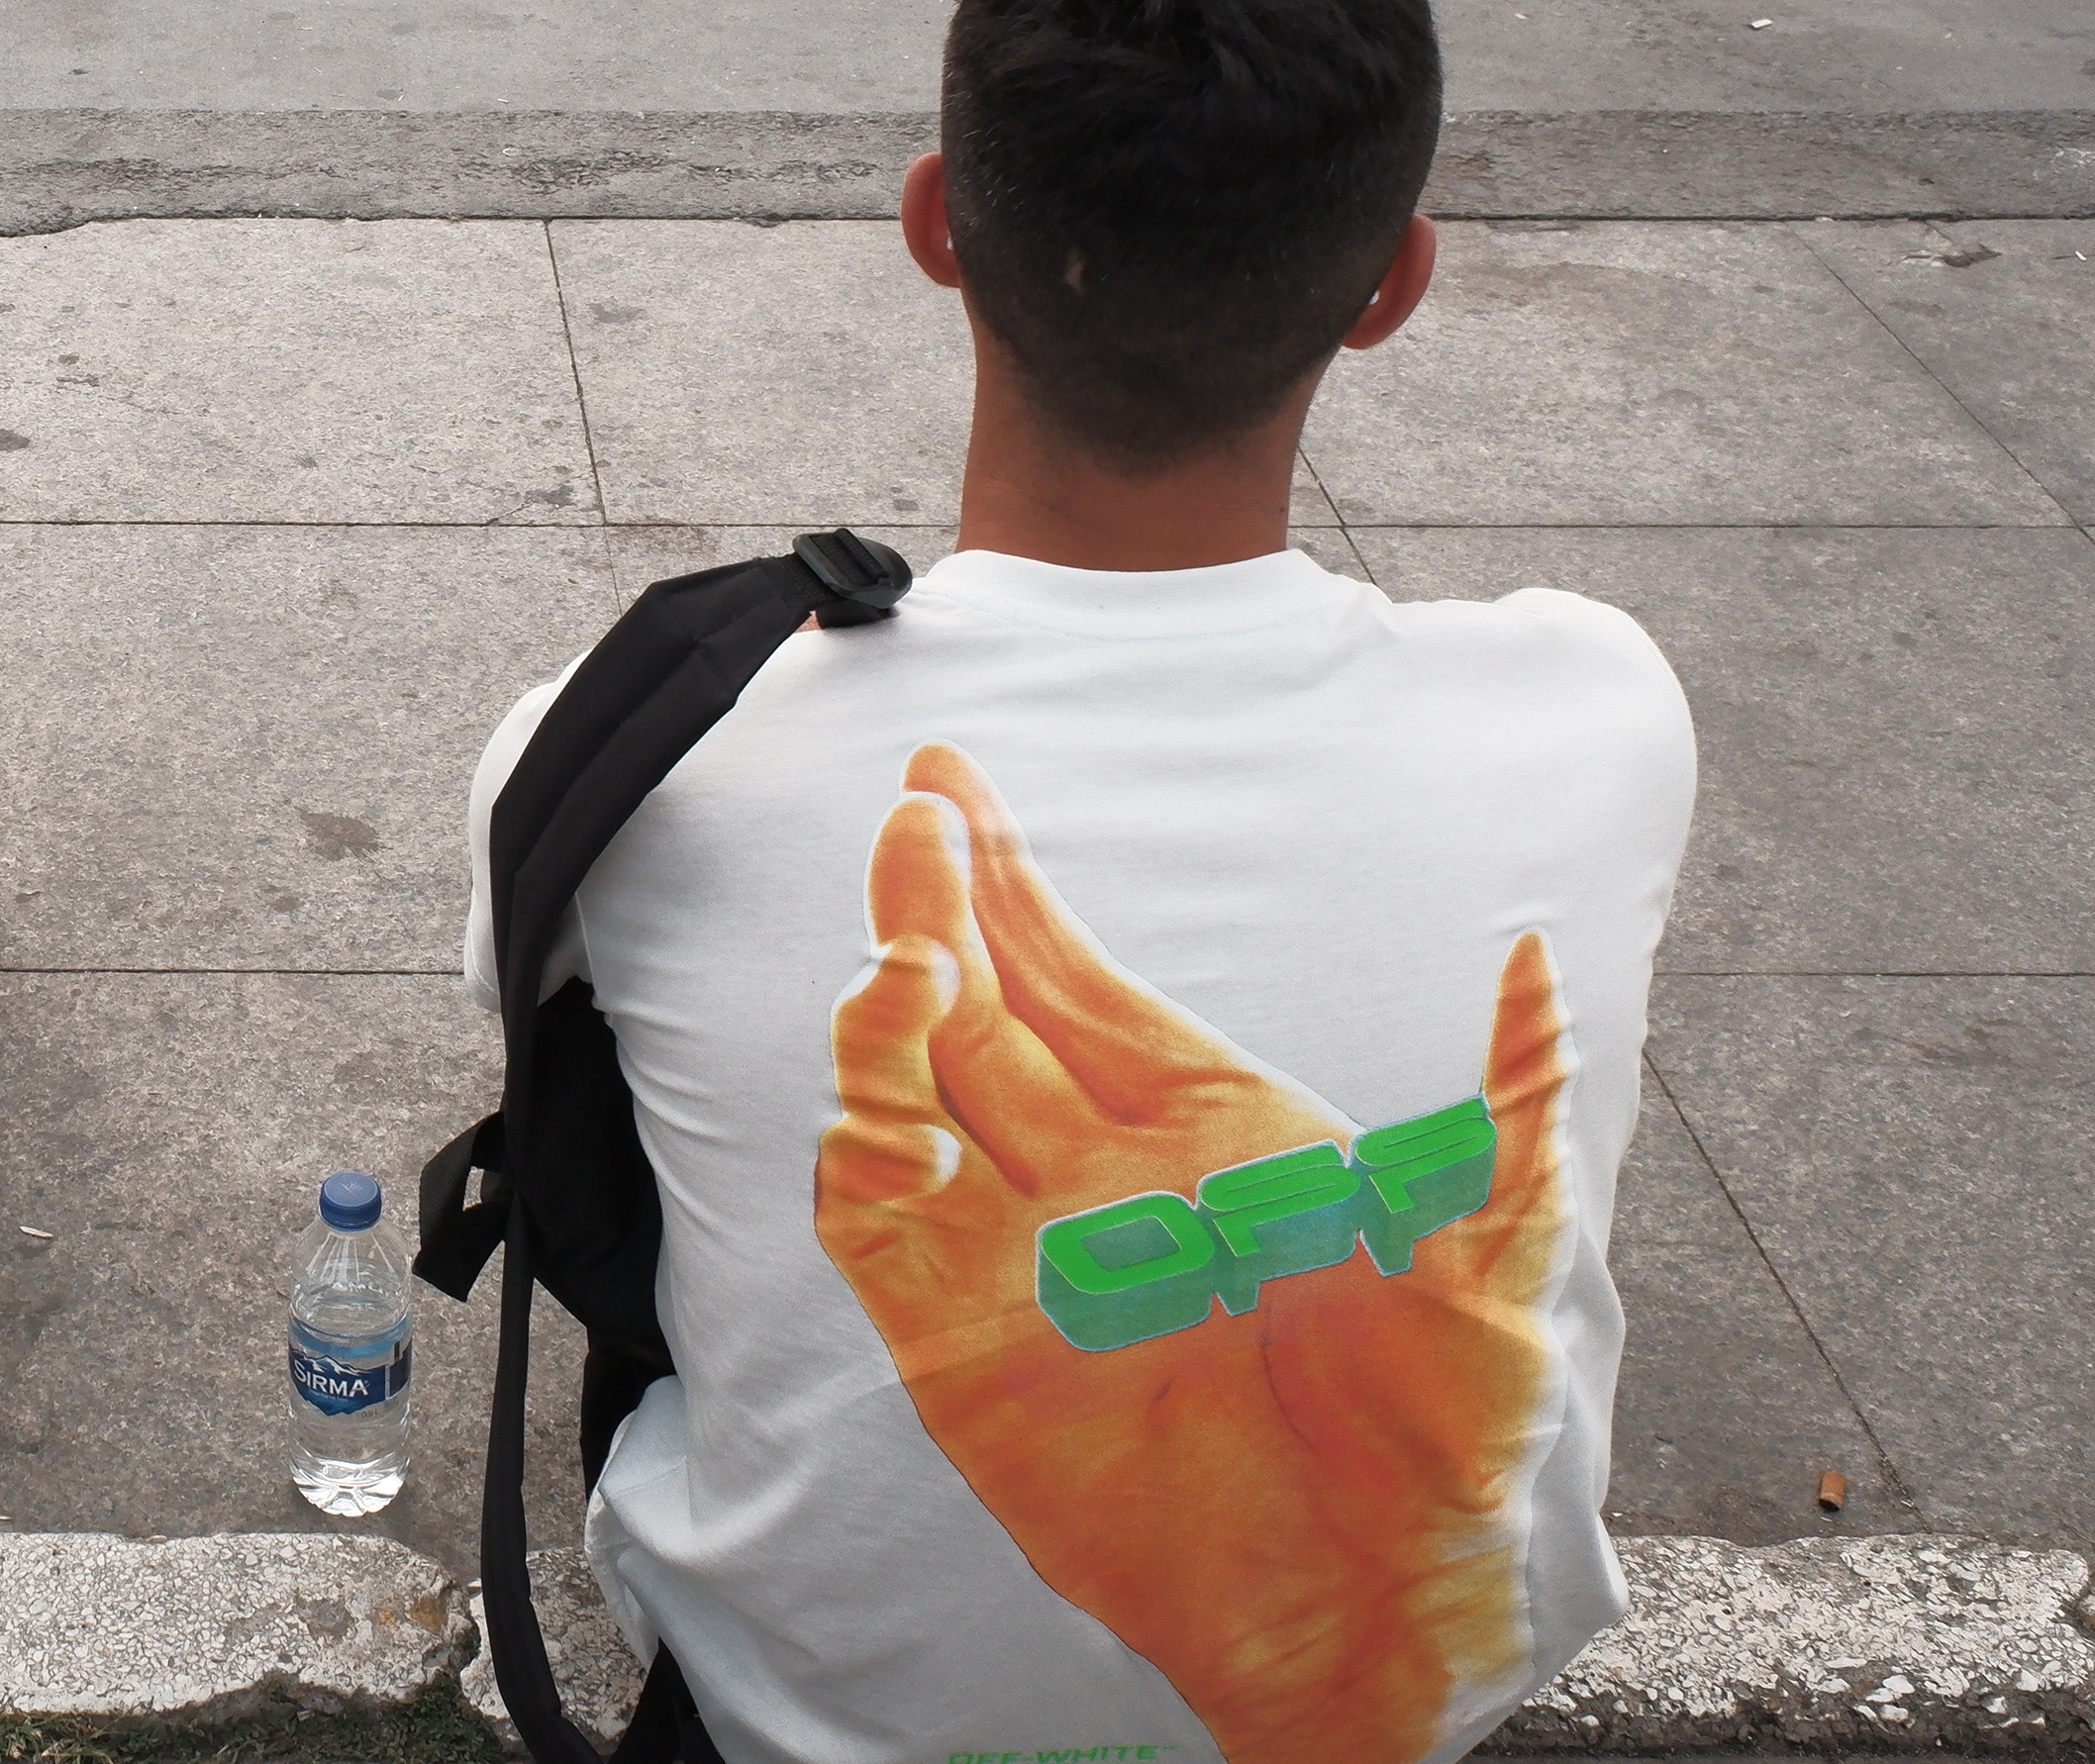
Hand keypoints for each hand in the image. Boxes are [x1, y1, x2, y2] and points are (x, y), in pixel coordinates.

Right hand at [815, 743, 1569, 1763]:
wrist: (1359, 1616)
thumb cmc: (1437, 1448)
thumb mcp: (1494, 1264)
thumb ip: (1504, 1111)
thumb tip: (1541, 962)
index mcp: (1206, 1131)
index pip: (1079, 977)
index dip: (1012, 880)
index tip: (953, 785)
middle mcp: (1097, 1173)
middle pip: (984, 1003)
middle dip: (938, 900)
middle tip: (912, 810)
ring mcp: (1015, 1252)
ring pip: (914, 1086)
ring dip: (896, 1003)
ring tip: (909, 942)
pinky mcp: (950, 1341)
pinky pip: (871, 1215)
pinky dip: (860, 1134)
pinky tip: (886, 1079)